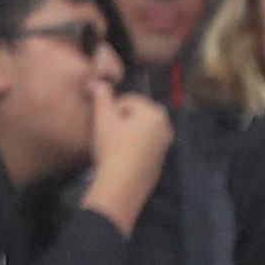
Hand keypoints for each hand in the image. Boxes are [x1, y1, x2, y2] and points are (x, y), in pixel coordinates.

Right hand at [79, 88, 173, 228]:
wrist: (124, 182)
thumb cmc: (113, 145)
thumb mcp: (103, 118)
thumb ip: (102, 97)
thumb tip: (99, 81)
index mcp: (155, 112)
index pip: (129, 99)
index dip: (112, 108)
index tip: (104, 122)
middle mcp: (166, 126)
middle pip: (137, 114)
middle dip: (122, 119)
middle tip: (109, 132)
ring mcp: (166, 144)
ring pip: (141, 129)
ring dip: (127, 132)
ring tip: (114, 143)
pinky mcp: (161, 159)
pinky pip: (145, 145)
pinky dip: (134, 146)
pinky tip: (122, 155)